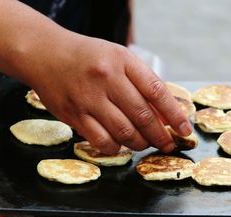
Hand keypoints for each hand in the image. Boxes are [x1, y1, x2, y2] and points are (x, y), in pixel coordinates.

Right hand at [31, 35, 191, 153]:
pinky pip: (102, 141)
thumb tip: (165, 115)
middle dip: (161, 135)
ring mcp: (88, 98)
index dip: (174, 114)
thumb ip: (141, 83)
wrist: (46, 54)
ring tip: (145, 144)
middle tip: (168, 144)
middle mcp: (106, 78)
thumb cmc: (88, 57)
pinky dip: (117, 148)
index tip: (185, 129)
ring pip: (125, 132)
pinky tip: (121, 145)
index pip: (156, 91)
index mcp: (122, 61)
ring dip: (141, 143)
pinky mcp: (74, 115)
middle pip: (143, 116)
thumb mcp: (119, 59)